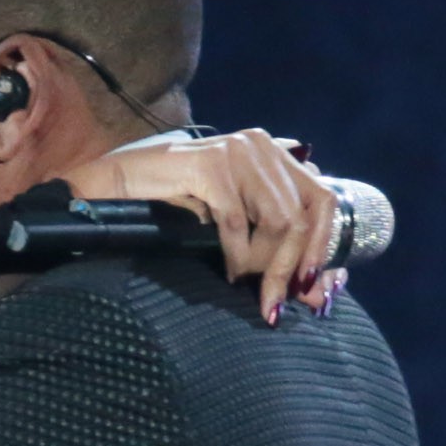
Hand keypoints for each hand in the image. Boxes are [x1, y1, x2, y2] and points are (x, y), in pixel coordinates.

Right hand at [72, 130, 345, 326]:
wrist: (121, 188)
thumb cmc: (178, 209)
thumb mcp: (238, 227)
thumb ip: (278, 250)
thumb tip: (321, 293)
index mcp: (275, 154)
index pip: (325, 199)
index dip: (323, 247)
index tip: (312, 289)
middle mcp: (262, 146)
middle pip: (306, 213)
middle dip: (293, 264)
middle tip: (274, 300)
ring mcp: (238, 151)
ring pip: (279, 219)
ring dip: (264, 262)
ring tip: (241, 279)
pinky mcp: (211, 165)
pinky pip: (238, 222)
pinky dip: (235, 254)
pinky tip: (227, 268)